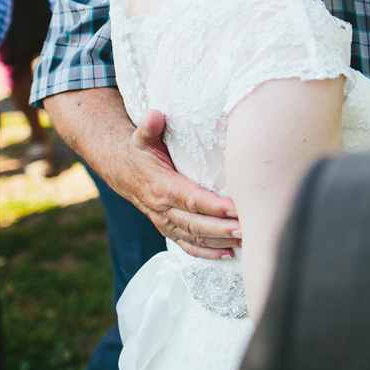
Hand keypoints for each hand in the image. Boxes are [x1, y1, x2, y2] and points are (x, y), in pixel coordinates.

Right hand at [124, 108, 242, 258]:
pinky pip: (187, 245)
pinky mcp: (168, 228)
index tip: (236, 208)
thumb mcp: (141, 136)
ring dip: (220, 241)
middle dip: (223, 228)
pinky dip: (207, 253)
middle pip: (196, 223)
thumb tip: (155, 115)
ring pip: (194, 237)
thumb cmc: (139, 150)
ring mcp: (164, 221)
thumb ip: (149, 126)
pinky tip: (228, 254)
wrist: (121, 169)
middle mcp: (162, 208)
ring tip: (246, 240)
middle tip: (248, 228)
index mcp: (160, 186)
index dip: (214, 206)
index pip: (190, 199)